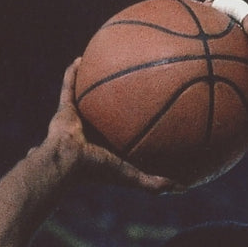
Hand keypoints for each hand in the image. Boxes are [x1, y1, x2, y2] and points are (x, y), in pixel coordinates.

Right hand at [42, 61, 182, 191]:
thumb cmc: (98, 170)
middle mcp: (91, 132)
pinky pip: (69, 86)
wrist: (67, 162)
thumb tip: (184, 188)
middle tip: (130, 86)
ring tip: (104, 66)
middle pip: (105, 113)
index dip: (133, 127)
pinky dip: (73, 73)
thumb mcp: (132, 176)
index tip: (149, 115)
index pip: (123, 136)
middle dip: (114, 102)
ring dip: (93, 84)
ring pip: (86, 98)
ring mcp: (76, 120)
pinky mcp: (63, 109)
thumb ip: (154, 183)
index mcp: (106, 147)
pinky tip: (82, 58)